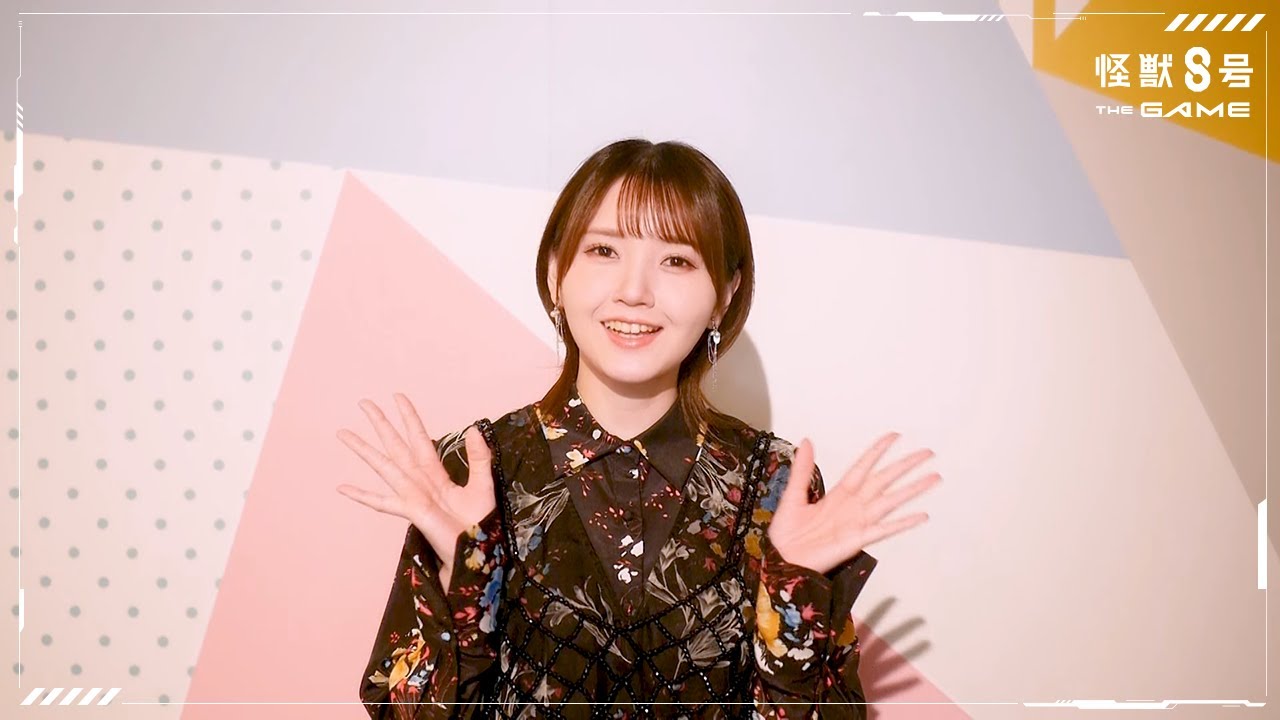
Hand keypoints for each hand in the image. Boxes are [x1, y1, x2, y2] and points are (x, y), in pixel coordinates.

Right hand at [335, 393, 495, 572]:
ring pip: (384, 465)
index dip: (409, 418)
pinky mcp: (411, 511)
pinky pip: (382, 501)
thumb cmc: (480, 525)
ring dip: (364, 449)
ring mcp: (412, 495)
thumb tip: (473, 429)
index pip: (419, 438)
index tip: (398, 397)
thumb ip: (479, 458)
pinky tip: (342, 487)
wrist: (476, 553)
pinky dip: (362, 494)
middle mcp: (420, 481)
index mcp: (436, 474)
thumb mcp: (484, 485)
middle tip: (364, 403)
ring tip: (344, 433)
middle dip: (381, 424)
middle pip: (396, 445)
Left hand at [767, 432, 939, 574]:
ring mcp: (858, 522)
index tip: (894, 437)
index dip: (878, 451)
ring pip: (891, 501)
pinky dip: (903, 522)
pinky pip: (884, 529)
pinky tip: (921, 515)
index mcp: (838, 494)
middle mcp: (853, 506)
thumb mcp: (793, 496)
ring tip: (933, 478)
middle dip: (905, 466)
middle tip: (926, 453)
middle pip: (884, 480)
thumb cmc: (786, 533)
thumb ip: (802, 470)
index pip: (863, 467)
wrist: (783, 560)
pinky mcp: (858, 540)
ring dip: (912, 489)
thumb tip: (807, 442)